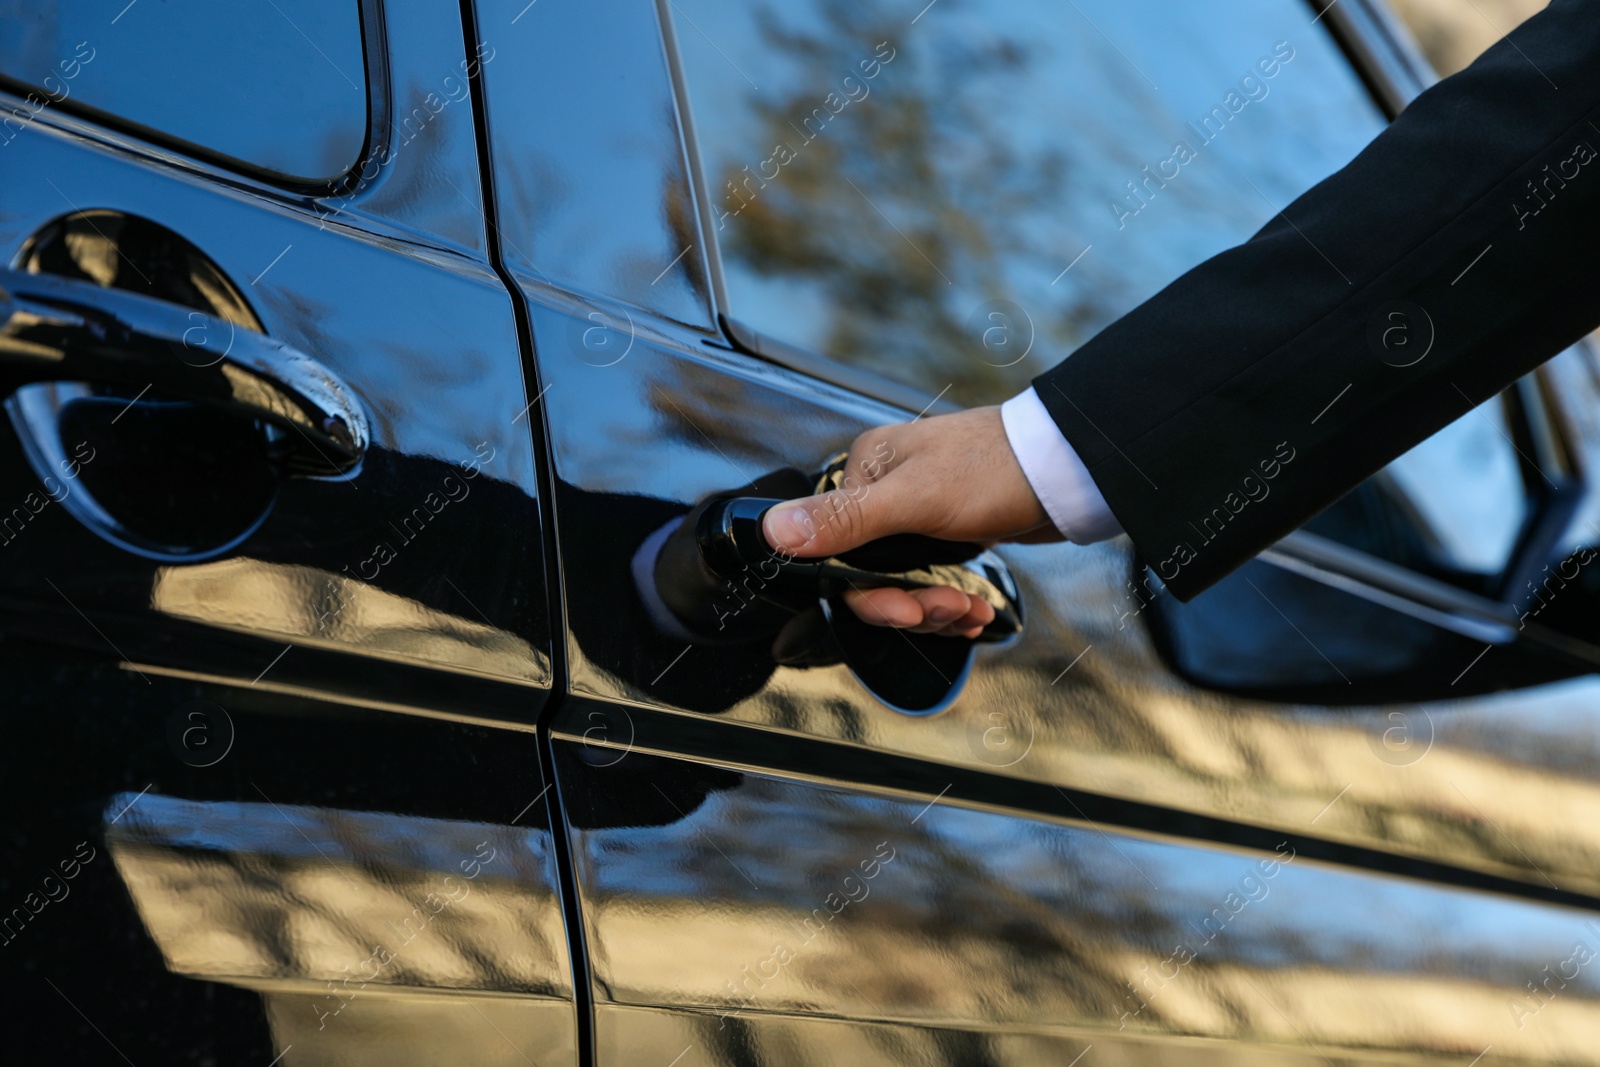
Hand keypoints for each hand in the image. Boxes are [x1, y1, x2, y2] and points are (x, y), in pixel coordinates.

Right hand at [761, 405, 1059, 637]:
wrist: (1068, 468)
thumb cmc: (995, 470)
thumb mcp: (914, 500)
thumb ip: (845, 521)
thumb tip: (773, 530)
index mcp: (866, 472)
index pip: (837, 552)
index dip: (868, 593)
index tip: (904, 611)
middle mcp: (886, 491)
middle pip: (871, 574)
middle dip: (911, 604)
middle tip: (948, 610)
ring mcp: (919, 513)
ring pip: (904, 583)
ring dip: (936, 608)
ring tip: (970, 611)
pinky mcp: (949, 531)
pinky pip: (932, 579)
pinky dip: (950, 602)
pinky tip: (974, 610)